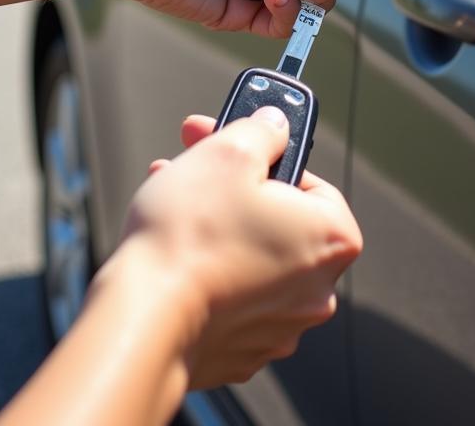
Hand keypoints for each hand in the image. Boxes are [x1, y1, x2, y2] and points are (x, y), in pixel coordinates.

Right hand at [106, 108, 362, 388]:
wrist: (144, 318)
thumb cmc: (190, 236)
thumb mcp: (229, 152)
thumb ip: (262, 130)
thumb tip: (274, 126)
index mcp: (330, 240)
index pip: (314, 184)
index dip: (269, 157)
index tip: (233, 144)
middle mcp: (317, 290)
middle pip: (278, 218)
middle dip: (232, 186)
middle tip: (192, 162)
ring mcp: (280, 326)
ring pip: (250, 253)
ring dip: (215, 222)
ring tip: (170, 199)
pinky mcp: (241, 349)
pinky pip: (230, 293)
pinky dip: (207, 268)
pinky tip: (172, 249)